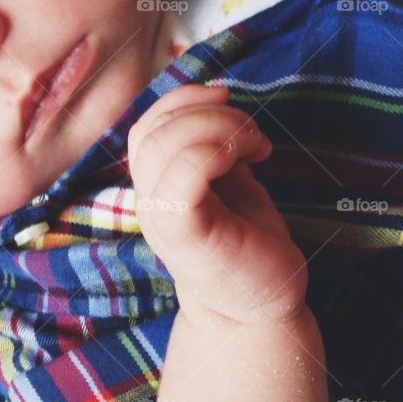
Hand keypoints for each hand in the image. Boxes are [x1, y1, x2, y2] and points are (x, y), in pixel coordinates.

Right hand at [127, 84, 307, 325]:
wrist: (257, 308)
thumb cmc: (245, 243)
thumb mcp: (224, 179)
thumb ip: (209, 144)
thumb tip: (214, 93)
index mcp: (154, 185)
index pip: (145, 125)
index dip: (182, 99)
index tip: (228, 99)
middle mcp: (147, 200)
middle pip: (153, 129)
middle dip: (209, 111)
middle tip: (251, 134)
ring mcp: (159, 218)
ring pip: (165, 144)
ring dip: (220, 128)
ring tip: (255, 146)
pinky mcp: (182, 234)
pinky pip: (184, 173)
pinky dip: (217, 151)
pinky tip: (251, 161)